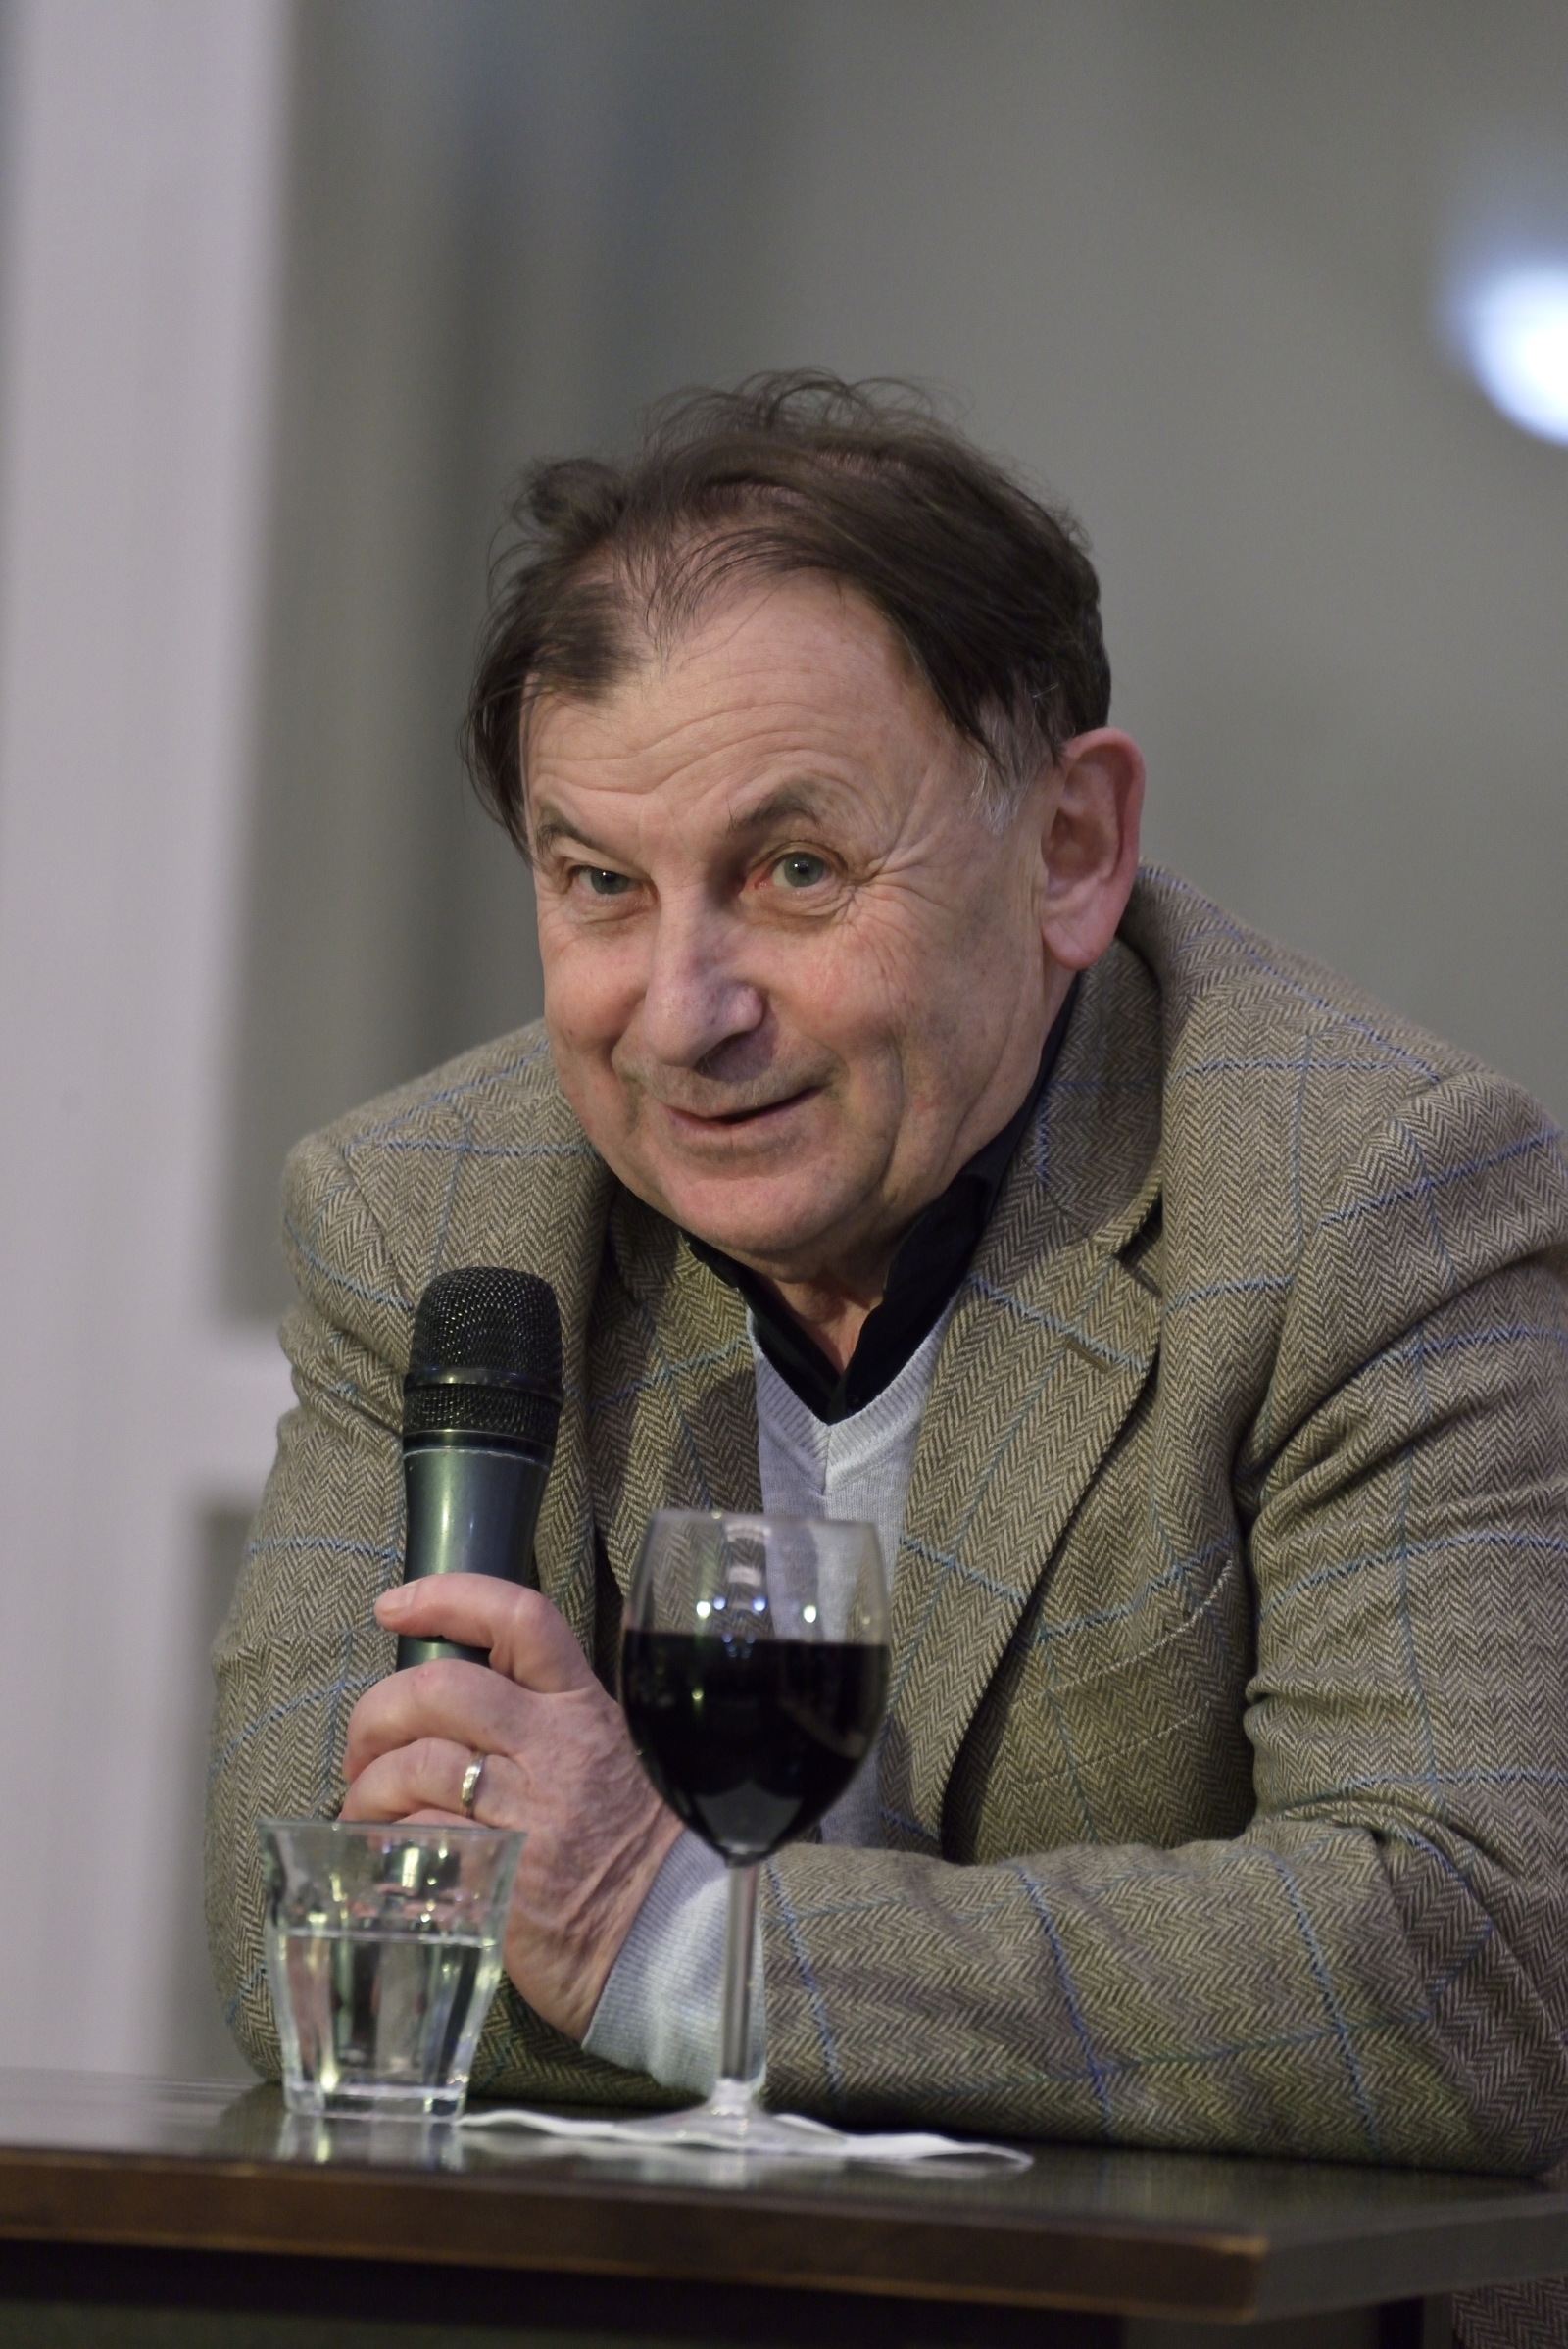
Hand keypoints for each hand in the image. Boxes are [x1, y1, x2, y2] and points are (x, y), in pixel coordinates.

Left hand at [339, 1576, 682, 2039]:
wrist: (663, 1938)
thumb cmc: (623, 1847)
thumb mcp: (598, 1757)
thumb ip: (537, 1722)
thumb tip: (448, 1702)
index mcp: (581, 1708)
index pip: (520, 1620)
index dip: (447, 1597)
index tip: (392, 1607)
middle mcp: (555, 1747)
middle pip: (442, 1688)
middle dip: (378, 1712)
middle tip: (363, 1748)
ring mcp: (528, 1810)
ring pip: (416, 1765)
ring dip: (368, 1787)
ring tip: (364, 1809)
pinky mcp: (500, 1871)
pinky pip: (417, 1837)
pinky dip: (385, 1842)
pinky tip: (385, 1854)